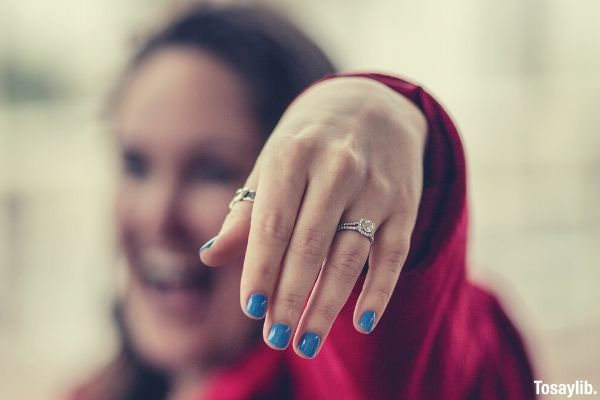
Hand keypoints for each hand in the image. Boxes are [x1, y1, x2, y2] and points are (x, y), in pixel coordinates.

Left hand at [199, 76, 426, 357]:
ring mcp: (375, 186)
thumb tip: (210, 256)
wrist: (373, 105)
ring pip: (349, 254)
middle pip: (310, 245)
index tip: (251, 309)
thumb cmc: (309, 144)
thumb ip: (246, 212)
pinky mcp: (404, 203)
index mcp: (292, 156)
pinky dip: (379, 290)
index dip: (260, 269)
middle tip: (277, 337)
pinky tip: (362, 322)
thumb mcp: (272, 164)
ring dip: (328, 304)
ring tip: (306, 343)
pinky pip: (393, 253)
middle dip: (291, 296)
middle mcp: (336, 168)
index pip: (272, 223)